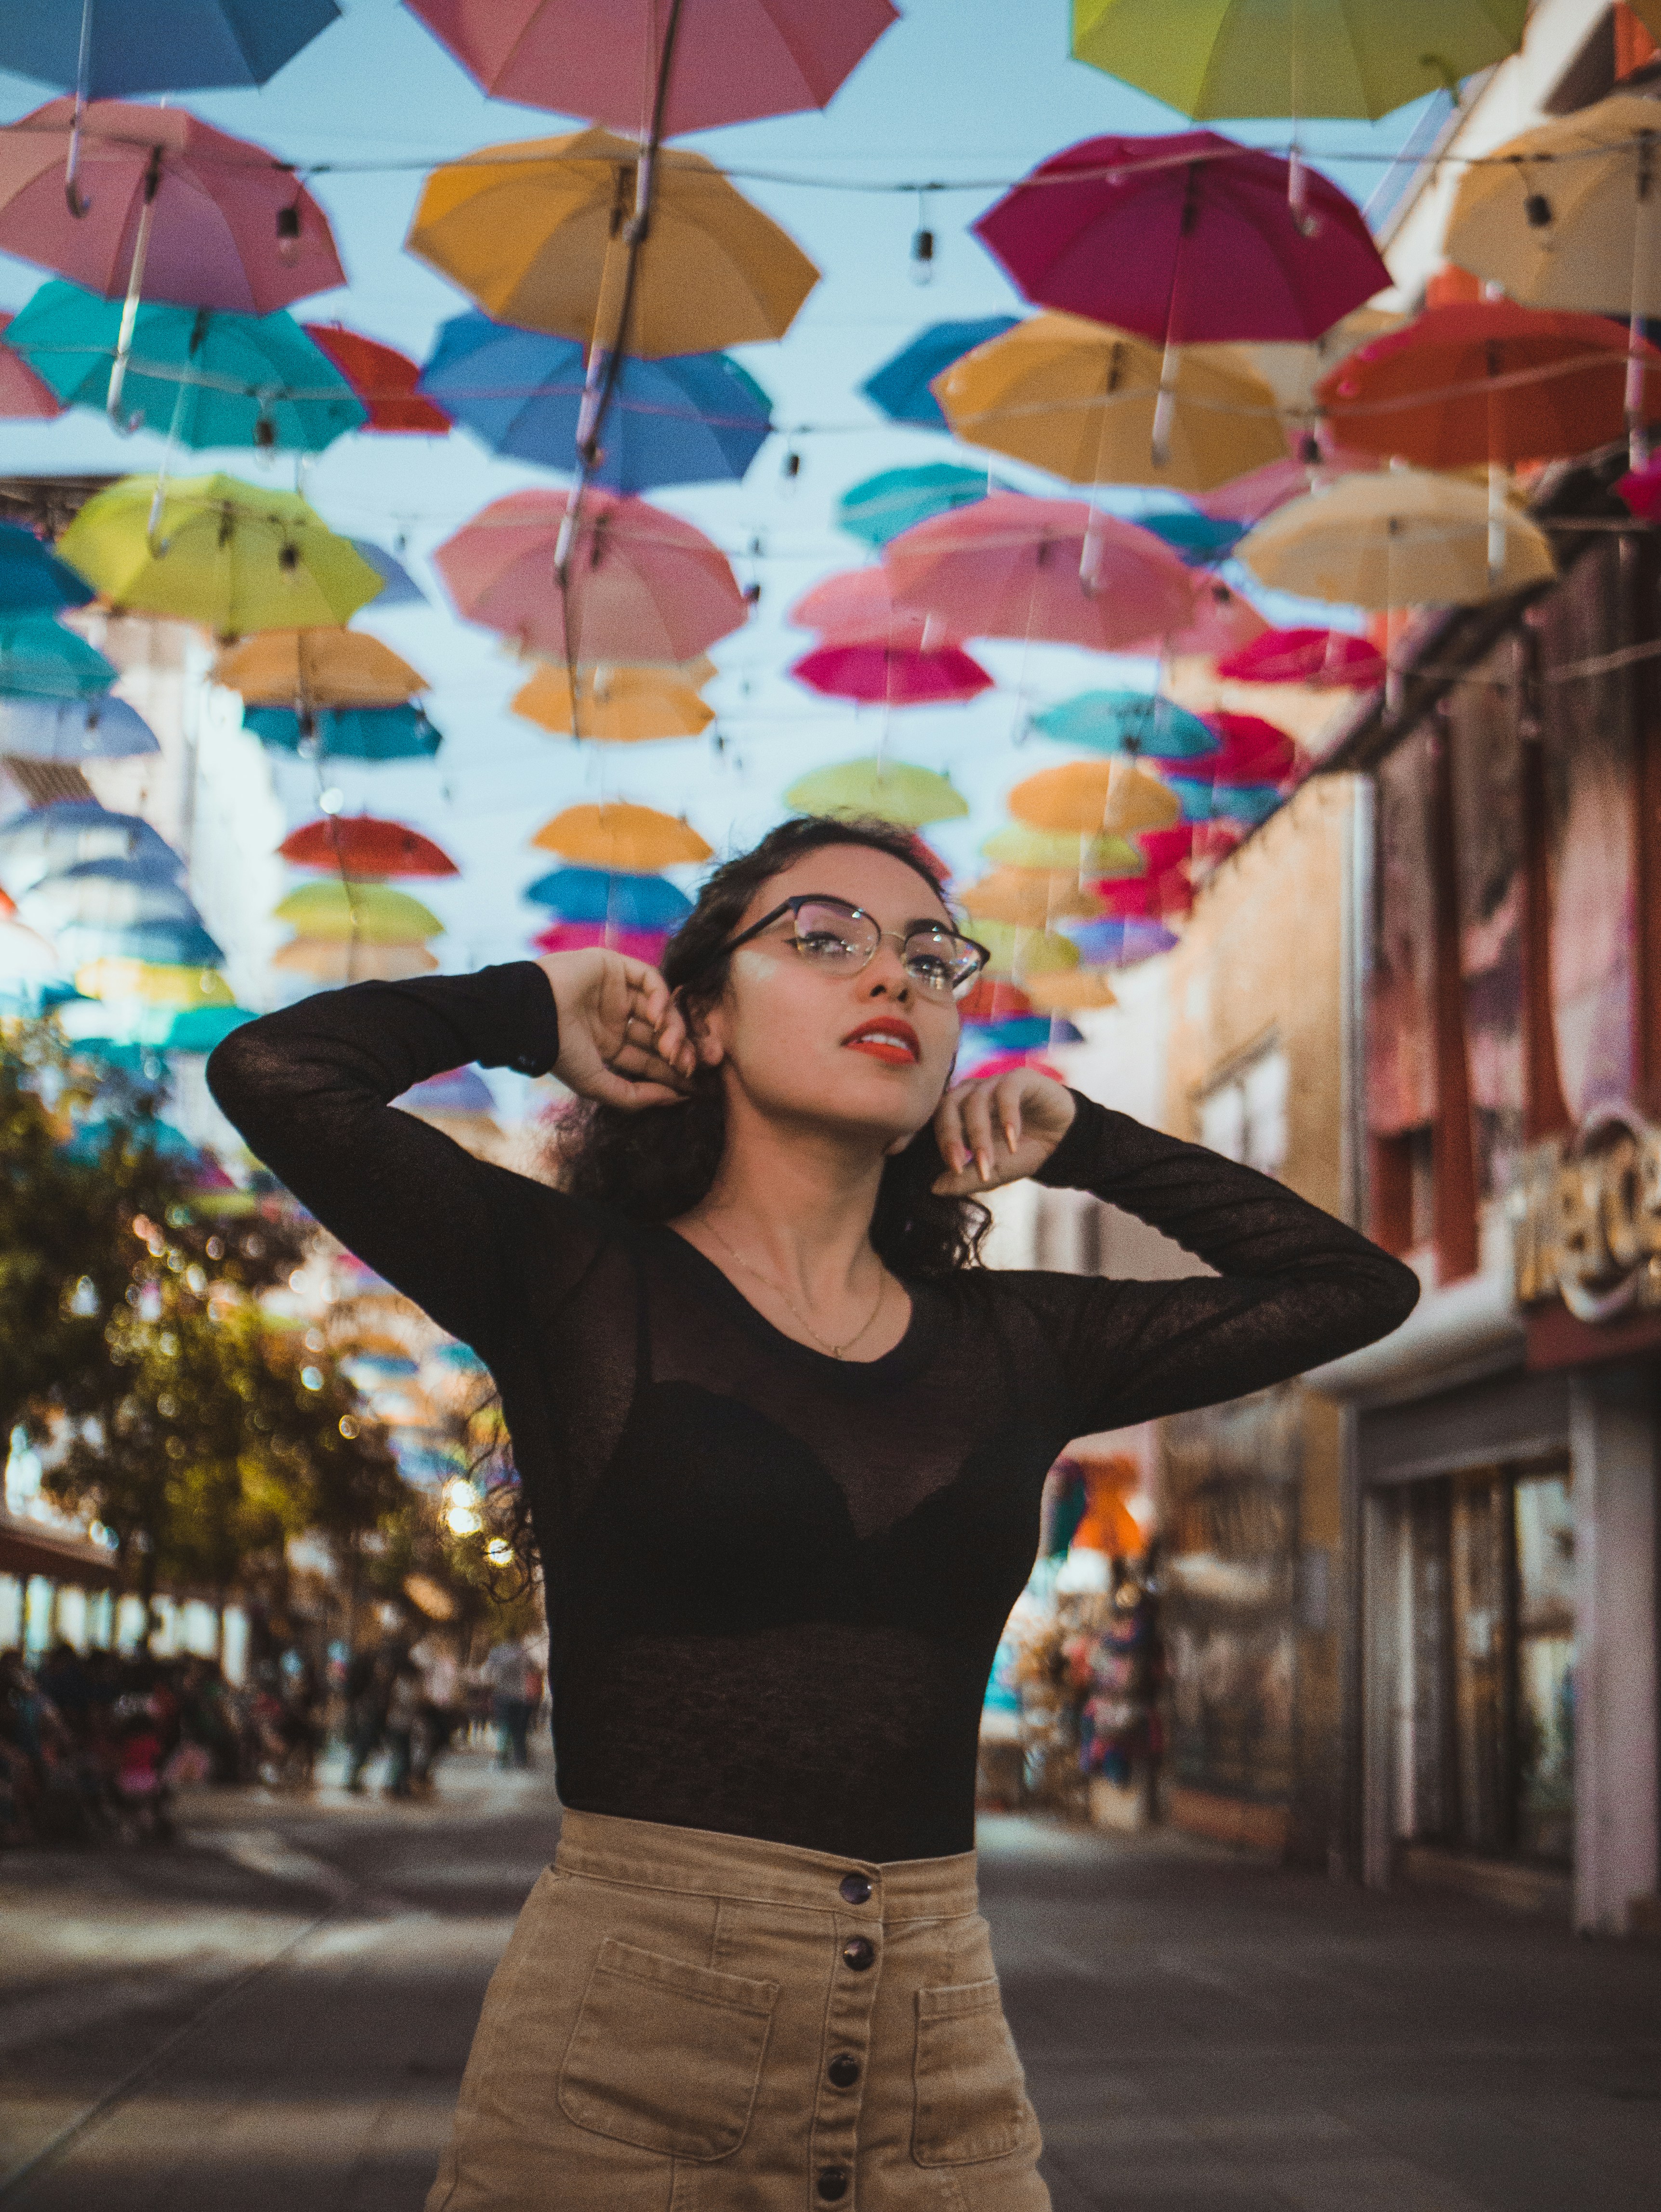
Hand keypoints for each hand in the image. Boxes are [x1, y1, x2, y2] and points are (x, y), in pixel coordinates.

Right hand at [536, 949, 696, 1110]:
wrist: (530, 1016)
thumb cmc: (558, 1053)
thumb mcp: (596, 1084)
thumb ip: (634, 1096)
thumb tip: (676, 1099)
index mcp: (610, 1046)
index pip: (653, 1059)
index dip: (675, 1073)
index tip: (695, 1088)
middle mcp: (617, 1019)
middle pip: (663, 1034)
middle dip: (683, 1051)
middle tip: (695, 1067)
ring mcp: (617, 992)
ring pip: (661, 1008)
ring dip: (674, 1028)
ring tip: (673, 1048)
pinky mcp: (615, 967)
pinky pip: (650, 979)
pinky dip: (661, 998)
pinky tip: (659, 1019)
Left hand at [931, 1068, 1075, 1194]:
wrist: (1062, 1139)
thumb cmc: (1023, 1151)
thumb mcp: (994, 1171)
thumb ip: (966, 1180)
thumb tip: (935, 1189)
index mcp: (960, 1110)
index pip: (939, 1121)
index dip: (944, 1144)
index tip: (953, 1170)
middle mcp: (973, 1093)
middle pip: (949, 1106)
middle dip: (952, 1138)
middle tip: (959, 1164)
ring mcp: (995, 1083)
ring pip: (976, 1101)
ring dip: (980, 1135)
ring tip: (989, 1162)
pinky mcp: (1020, 1078)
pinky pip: (1006, 1091)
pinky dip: (1007, 1116)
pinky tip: (1012, 1139)